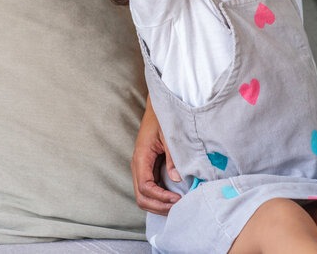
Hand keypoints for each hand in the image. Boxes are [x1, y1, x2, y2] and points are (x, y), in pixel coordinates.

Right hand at [131, 97, 180, 214]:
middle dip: (158, 206)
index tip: (177, 199)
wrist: (158, 108)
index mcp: (141, 157)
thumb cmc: (163, 118)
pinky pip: (149, 188)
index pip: (145, 187)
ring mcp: (142, 168)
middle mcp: (138, 165)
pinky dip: (159, 197)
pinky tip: (172, 198)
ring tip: (176, 206)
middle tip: (177, 207)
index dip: (160, 197)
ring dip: (158, 204)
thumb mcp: (170, 136)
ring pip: (143, 195)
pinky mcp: (147, 168)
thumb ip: (172, 158)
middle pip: (141, 196)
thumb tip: (177, 179)